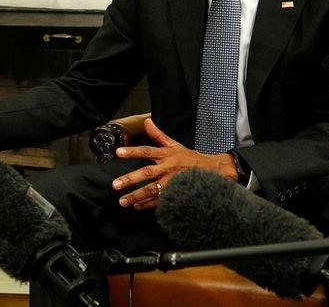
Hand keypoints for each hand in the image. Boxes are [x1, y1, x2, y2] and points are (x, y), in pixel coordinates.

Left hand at [111, 118, 236, 210]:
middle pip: (147, 173)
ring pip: (153, 190)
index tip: (118, 152)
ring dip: (137, 196)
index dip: (132, 151)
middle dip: (131, 179)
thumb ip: (158, 135)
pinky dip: (148, 204)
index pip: (147, 151)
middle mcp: (168, 168)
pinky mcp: (176, 193)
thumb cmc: (190, 158)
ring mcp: (172, 182)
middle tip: (115, 185)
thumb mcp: (175, 145)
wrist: (213, 171)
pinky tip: (137, 207)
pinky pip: (160, 200)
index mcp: (167, 155)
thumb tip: (147, 121)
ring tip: (123, 201)